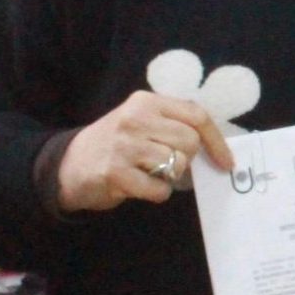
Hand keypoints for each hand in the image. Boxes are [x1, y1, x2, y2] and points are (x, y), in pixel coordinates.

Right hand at [57, 92, 237, 212]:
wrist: (68, 164)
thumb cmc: (116, 144)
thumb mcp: (141, 122)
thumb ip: (172, 125)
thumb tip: (217, 148)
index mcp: (146, 102)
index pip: (197, 115)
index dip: (217, 141)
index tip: (226, 162)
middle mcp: (135, 118)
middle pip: (190, 142)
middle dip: (187, 160)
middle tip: (168, 164)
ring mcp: (124, 145)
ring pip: (177, 165)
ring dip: (170, 176)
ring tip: (149, 172)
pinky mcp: (116, 172)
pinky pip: (160, 189)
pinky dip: (157, 192)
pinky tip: (140, 185)